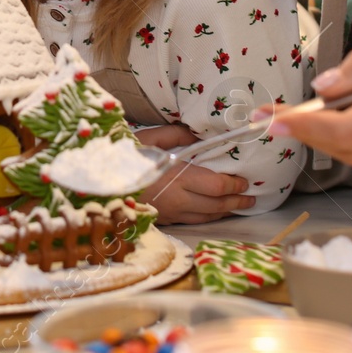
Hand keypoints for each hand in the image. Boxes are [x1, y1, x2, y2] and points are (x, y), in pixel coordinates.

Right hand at [134, 125, 255, 222]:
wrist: (100, 185)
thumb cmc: (123, 158)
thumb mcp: (148, 139)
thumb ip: (175, 134)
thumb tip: (197, 131)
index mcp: (177, 177)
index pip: (216, 186)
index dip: (234, 185)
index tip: (244, 180)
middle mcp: (178, 200)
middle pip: (216, 205)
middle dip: (237, 201)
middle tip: (252, 197)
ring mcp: (171, 213)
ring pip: (207, 216)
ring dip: (226, 212)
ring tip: (240, 205)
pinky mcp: (165, 219)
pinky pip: (194, 221)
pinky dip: (209, 217)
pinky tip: (216, 212)